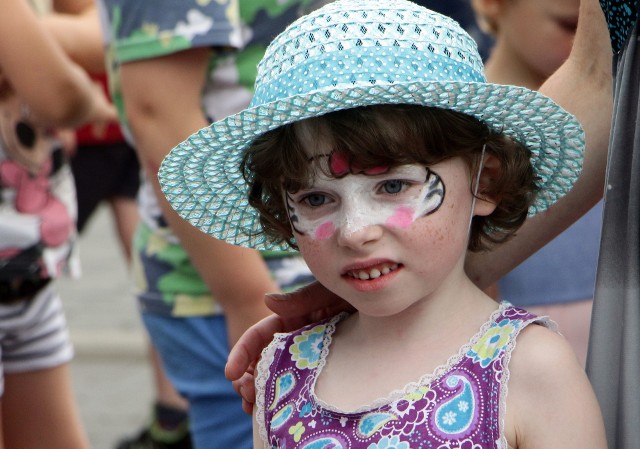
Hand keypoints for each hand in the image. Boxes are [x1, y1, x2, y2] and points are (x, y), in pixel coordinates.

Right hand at [225, 281, 352, 412]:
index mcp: (296, 317)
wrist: (393, 304)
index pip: (262, 335)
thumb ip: (302, 298)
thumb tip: (266, 301)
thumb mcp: (330, 292)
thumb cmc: (360, 292)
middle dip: (248, 378)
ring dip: (262, 391)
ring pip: (280, 376)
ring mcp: (313, 354)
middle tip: (245, 397)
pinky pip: (302, 385)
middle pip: (265, 359)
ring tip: (254, 408)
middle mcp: (300, 337)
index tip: (231, 374)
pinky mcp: (327, 368)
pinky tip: (277, 412)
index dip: (243, 352)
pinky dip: (285, 398)